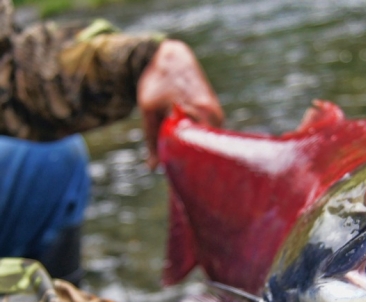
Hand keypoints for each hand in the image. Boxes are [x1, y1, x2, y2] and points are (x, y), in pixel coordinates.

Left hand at [137, 39, 223, 168]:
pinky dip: (197, 143)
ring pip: (207, 142)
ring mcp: (216, 115)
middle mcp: (214, 115)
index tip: (183, 181)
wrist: (170, 55)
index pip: (199, 149)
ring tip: (184, 167)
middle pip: (207, 149)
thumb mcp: (149, 111)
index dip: (190, 166)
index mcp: (200, 113)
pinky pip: (206, 135)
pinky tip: (187, 150)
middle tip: (182, 179)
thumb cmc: (158, 81)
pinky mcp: (214, 114)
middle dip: (194, 164)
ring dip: (195, 153)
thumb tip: (153, 168)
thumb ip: (152, 140)